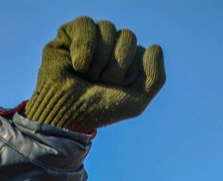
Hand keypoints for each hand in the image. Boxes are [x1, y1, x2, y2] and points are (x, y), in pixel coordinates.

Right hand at [23, 16, 165, 132]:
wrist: (66, 114)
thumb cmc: (99, 110)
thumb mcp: (136, 101)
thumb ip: (156, 78)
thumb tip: (155, 47)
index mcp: (128, 60)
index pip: (142, 51)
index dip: (131, 73)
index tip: (116, 89)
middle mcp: (111, 46)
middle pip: (128, 37)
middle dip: (116, 66)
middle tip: (100, 83)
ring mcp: (91, 38)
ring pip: (108, 28)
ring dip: (100, 60)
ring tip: (87, 76)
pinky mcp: (69, 33)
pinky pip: (87, 24)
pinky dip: (84, 47)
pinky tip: (78, 65)